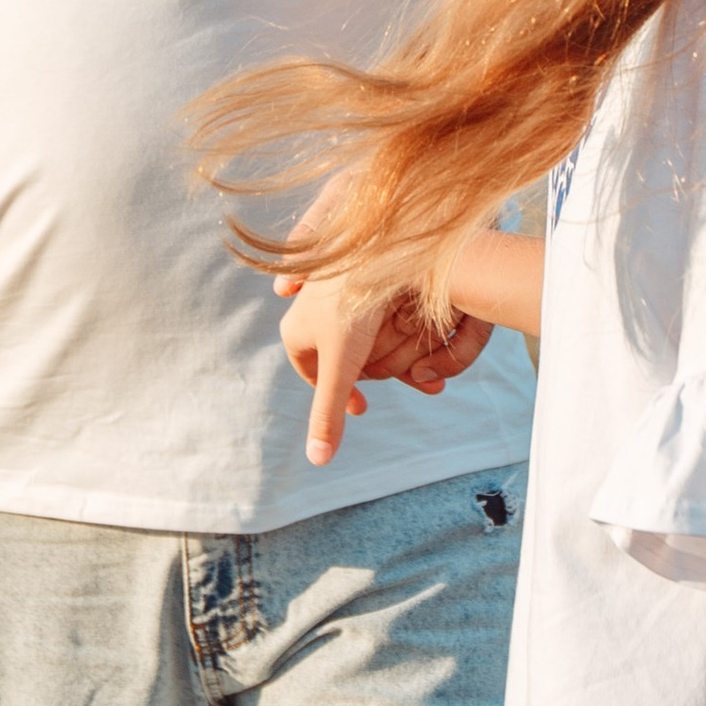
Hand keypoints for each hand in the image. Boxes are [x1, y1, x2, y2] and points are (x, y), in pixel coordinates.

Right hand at [277, 277, 491, 459]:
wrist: (376, 244)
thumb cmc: (352, 306)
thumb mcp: (341, 367)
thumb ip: (329, 413)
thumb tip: (317, 461)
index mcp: (294, 332)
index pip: (310, 373)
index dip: (335, 395)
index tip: (363, 406)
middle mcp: (306, 308)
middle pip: (335, 353)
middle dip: (366, 373)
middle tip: (387, 385)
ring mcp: (329, 289)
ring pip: (356, 332)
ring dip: (383, 351)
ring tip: (410, 365)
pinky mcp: (354, 273)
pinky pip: (369, 307)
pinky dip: (390, 322)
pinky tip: (411, 326)